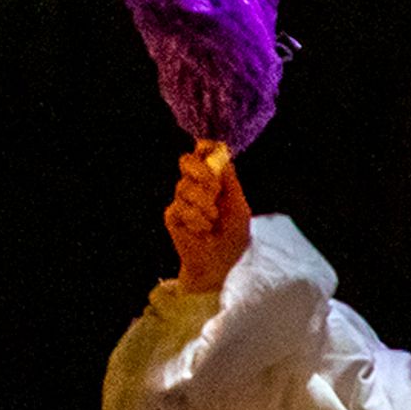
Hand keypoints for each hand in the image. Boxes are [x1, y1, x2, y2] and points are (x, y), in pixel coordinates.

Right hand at [164, 144, 250, 292]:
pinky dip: (197, 219)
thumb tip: (221, 154)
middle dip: (202, 172)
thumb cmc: (233, 235)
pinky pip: (180, 207)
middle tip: (215, 189)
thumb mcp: (238, 206)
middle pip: (187, 161)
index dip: (204, 147)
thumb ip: (230, 181)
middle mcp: (195, 186)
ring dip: (204, 204)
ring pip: (185, 186)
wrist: (221, 262)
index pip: (203, 154)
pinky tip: (203, 230)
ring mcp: (181, 200)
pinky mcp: (172, 215)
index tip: (207, 147)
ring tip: (213, 221)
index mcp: (213, 180)